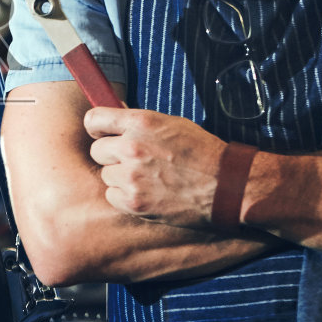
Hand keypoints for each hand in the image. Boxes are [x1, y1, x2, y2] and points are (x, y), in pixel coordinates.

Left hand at [84, 107, 227, 228]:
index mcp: (141, 123)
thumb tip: (114, 122)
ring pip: (106, 175)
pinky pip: (112, 196)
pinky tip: (147, 193)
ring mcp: (131, 177)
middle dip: (112, 155)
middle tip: (133, 161)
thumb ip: (140, 124)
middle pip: (97, 151)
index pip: (94, 119)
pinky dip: (125, 196)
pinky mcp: (134, 202)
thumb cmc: (202, 152)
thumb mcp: (172, 124)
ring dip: (120, 177)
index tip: (101, 133)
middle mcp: (132, 148)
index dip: (96, 127)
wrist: (227, 186)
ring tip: (147, 178)